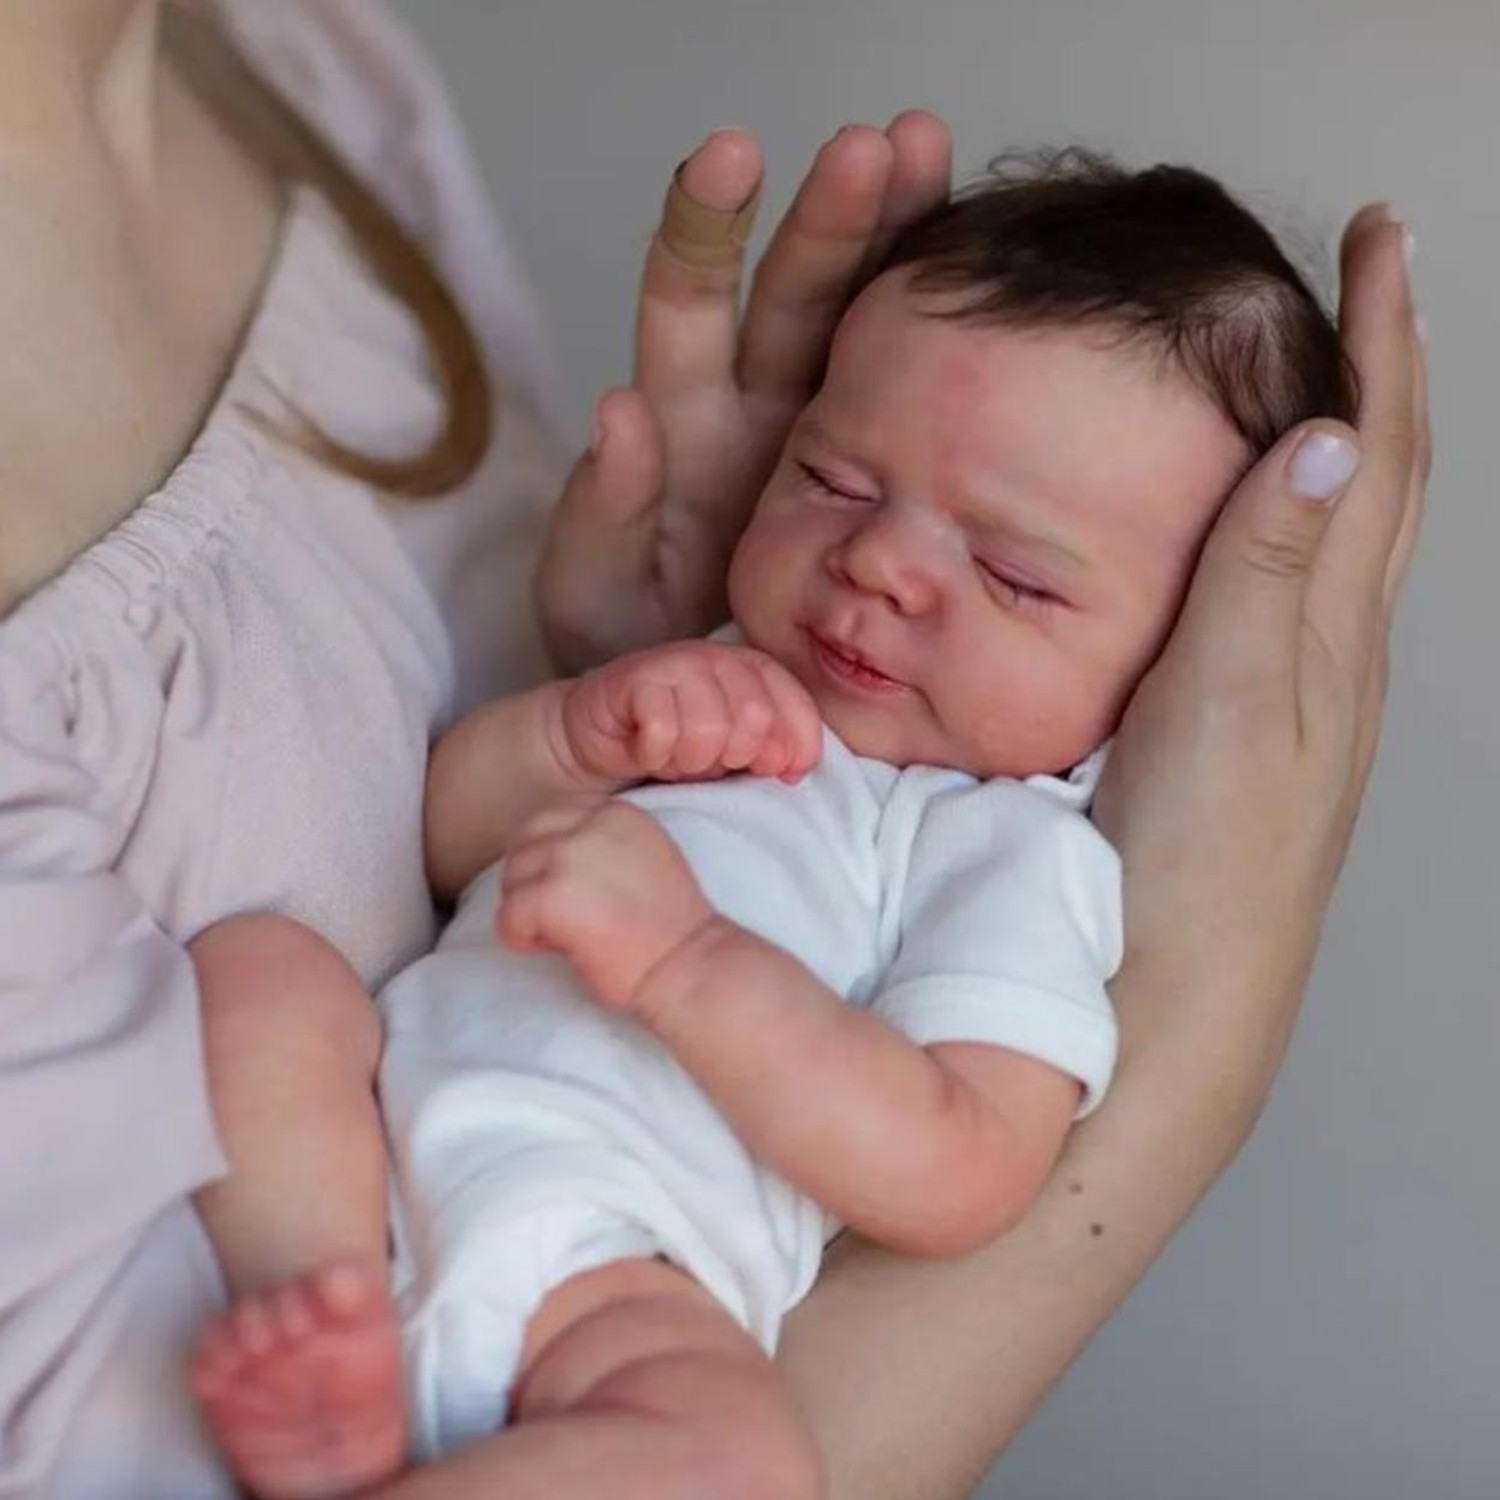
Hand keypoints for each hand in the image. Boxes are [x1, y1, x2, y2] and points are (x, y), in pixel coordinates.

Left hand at [498, 798, 711, 1014]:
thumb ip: (603, 843)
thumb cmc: (669, 926)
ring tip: (566, 933)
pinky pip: (507, 917)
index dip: (552, 861)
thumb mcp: (644, 856)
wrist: (688, 964)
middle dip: (531, 880)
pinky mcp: (551, 895)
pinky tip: (558, 949)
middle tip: (560, 917)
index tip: (577, 894)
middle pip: (525, 842)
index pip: (552, 820)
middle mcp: (590, 823)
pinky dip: (522, 938)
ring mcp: (568, 856)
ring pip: (512, 878)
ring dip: (527, 909)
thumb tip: (552, 856)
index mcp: (616, 812)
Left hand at [536, 113, 952, 671]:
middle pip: (794, 293)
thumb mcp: (592, 600)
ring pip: (865, 327)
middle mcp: (753, 414)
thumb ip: (598, 518)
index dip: (705, 226)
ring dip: (898, 241)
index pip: (688, 305)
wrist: (696, 718)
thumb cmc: (628, 658)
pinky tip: (988, 280)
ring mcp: (825, 445)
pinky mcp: (879, 488)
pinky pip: (915, 398)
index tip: (732, 154)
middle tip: (889, 145)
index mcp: (681, 428)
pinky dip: (945, 339)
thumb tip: (618, 412)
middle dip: (835, 215)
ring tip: (936, 160)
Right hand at [560, 639, 821, 785]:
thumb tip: (794, 768)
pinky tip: (646, 750)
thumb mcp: (733, 751)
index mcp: (755, 670)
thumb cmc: (676, 744)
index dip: (792, 748)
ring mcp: (677, 663)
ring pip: (708, 728)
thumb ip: (769, 752)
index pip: (797, 707)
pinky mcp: (636, 677)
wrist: (603, 735)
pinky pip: (663, 732)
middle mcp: (720, 658)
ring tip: (674, 757)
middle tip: (705, 762)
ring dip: (690, 760)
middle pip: (755, 717)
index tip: (772, 773)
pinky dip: (655, 755)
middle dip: (733, 756)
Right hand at [1091, 203, 1427, 1123]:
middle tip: (1368, 274)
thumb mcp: (1226, 708)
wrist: (1176, 991)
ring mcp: (1293, 692)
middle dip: (1381, 366)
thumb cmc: (1197, 867)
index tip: (1379, 240)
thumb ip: (1264, 578)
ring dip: (1343, 433)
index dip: (1381, 342)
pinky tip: (1256, 521)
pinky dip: (1288, 512)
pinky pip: (1290, 586)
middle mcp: (1327, 655)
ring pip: (1339, 533)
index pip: (1371, 456)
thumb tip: (1321, 441)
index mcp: (1326, 635)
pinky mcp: (1245, 724)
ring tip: (1325, 369)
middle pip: (1377, 482)